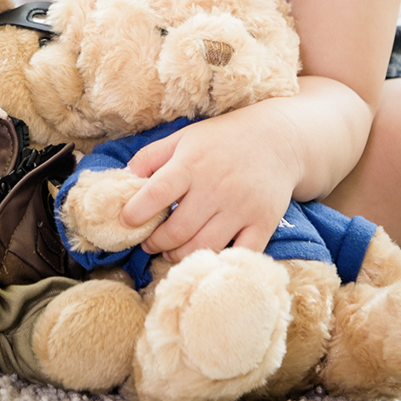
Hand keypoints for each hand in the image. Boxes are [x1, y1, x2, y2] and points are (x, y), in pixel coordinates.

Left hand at [118, 100, 300, 262]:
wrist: (278, 139)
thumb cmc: (222, 139)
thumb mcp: (184, 138)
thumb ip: (151, 157)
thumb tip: (122, 180)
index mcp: (192, 163)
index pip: (157, 194)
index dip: (135, 213)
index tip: (125, 221)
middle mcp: (216, 186)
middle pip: (177, 231)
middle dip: (155, 242)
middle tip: (149, 242)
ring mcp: (241, 207)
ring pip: (202, 248)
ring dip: (179, 255)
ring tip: (171, 249)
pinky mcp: (262, 223)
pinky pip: (237, 255)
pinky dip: (217, 263)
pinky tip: (204, 256)